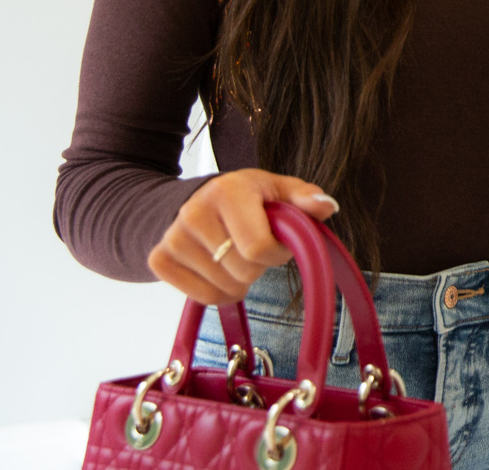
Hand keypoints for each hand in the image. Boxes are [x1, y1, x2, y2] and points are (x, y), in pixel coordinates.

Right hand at [147, 168, 339, 304]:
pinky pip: (203, 298)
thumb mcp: (276, 189)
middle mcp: (194, 212)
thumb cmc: (244, 198)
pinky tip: (216, 267)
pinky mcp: (159, 260)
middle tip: (251, 246)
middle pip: (242, 272)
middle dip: (257, 266)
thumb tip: (328, 206)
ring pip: (224, 289)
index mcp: (227, 190)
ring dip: (238, 280)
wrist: (190, 200)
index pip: (259, 249)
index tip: (277, 240)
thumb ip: (304, 197)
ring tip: (233, 253)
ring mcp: (173, 237)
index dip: (276, 252)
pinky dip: (217, 291)